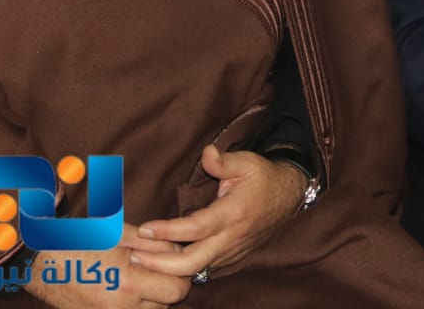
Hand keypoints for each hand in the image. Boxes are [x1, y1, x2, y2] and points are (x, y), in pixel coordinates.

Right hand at [23, 223, 188, 307]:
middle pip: (166, 304)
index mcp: (127, 284)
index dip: (179, 274)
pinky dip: (132, 305)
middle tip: (150, 266)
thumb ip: (155, 246)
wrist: (37, 259)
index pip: (177, 290)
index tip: (171, 261)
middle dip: (164, 285)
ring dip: (149, 298)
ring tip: (133, 275)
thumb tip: (181, 252)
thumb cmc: (77, 240)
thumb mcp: (119, 235)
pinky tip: (120, 287)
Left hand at [132, 145, 306, 278]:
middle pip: (192, 262)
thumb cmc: (264, 177)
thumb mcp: (247, 161)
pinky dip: (182, 269)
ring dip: (168, 268)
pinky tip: (163, 262)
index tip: (144, 229)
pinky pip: (204, 269)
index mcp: (232, 214)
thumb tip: (206, 153)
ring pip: (197, 270)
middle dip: (161, 263)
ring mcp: (231, 251)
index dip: (167, 232)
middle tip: (134, 256)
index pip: (195, 229)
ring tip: (141, 259)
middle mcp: (231, 238)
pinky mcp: (231, 257)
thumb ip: (223, 160)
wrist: (289, 196)